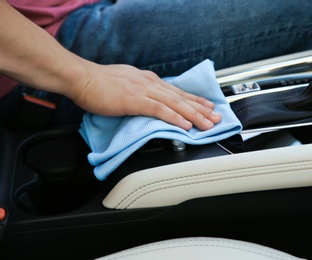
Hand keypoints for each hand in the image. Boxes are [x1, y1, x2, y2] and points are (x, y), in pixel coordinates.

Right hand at [67, 63, 221, 130]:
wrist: (81, 77)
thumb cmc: (99, 82)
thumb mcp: (126, 82)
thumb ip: (140, 90)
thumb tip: (149, 99)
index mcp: (149, 80)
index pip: (177, 92)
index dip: (195, 100)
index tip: (208, 107)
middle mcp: (151, 83)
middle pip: (181, 98)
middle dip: (201, 109)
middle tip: (216, 118)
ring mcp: (143, 91)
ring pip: (175, 104)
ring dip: (194, 115)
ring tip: (208, 124)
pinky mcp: (134, 100)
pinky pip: (159, 110)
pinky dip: (174, 117)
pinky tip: (185, 125)